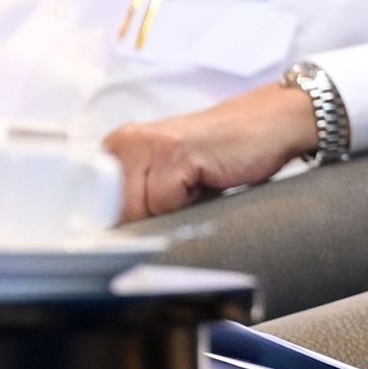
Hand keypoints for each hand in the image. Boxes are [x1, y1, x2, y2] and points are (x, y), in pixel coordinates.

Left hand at [103, 83, 317, 221]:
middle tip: (183, 200)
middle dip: (148, 221)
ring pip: (138, 212)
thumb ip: (141, 199)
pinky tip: (207, 182)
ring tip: (197, 189)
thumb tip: (116, 244)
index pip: (94, 206)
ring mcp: (148, 145)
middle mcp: (126, 141)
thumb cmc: (227, 154)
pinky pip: (165, 203)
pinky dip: (188, 205)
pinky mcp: (174, 153)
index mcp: (119, 147)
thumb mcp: (172, 179)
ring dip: (170, 214)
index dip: (118, 225)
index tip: (140, 228)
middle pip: (115, 213)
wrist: (272, 124)